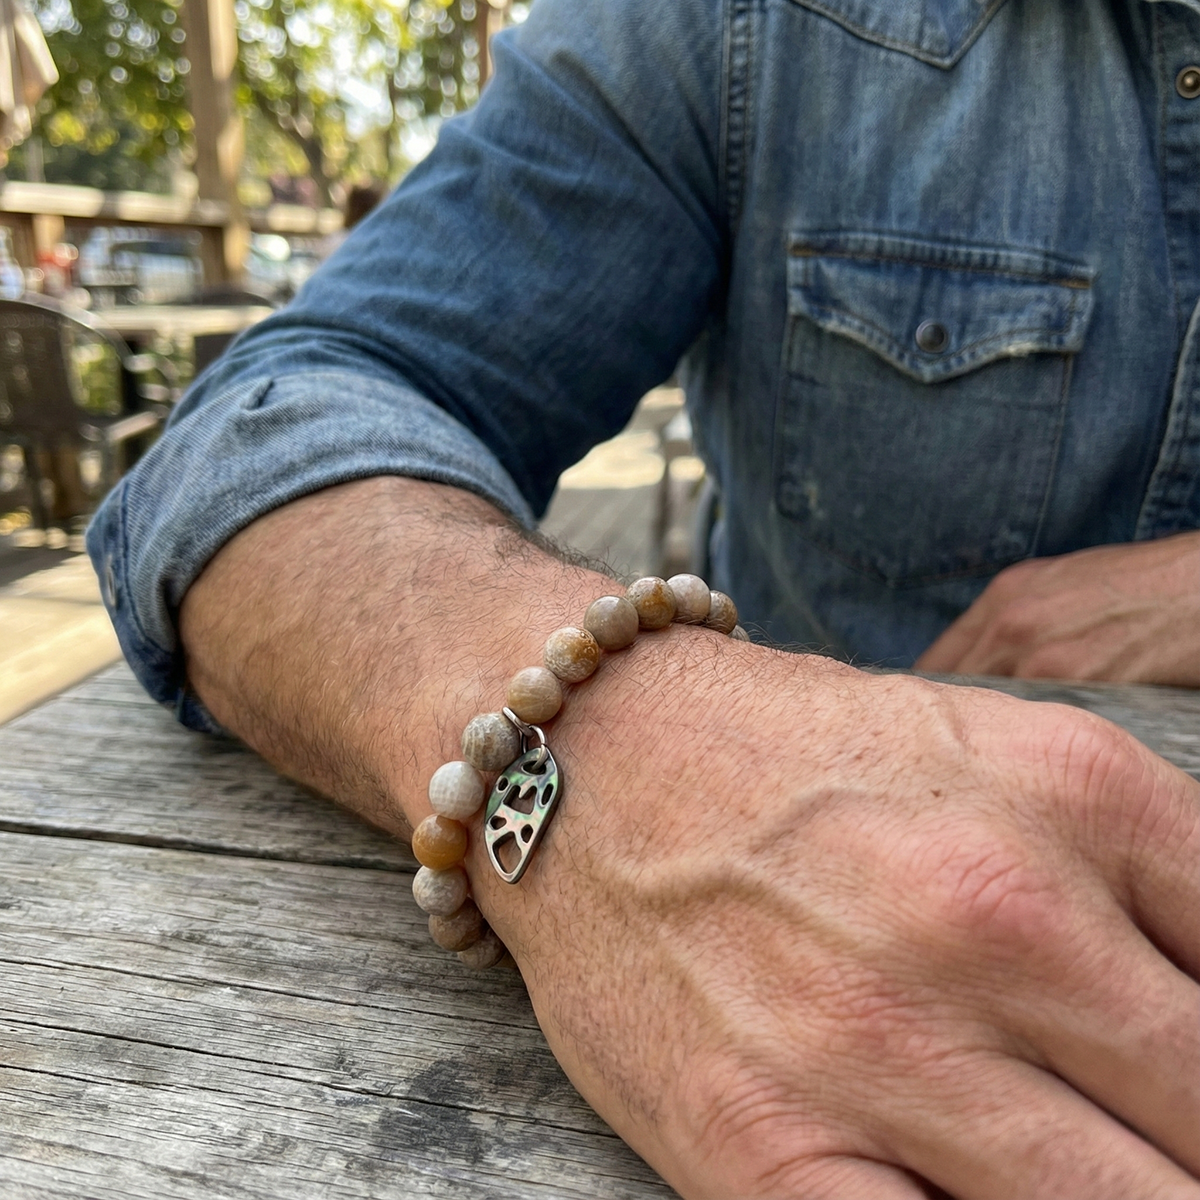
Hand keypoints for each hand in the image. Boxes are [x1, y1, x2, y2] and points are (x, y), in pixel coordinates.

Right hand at [182, 479, 1199, 1199]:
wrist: (598, 753)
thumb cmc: (806, 759)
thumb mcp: (1008, 756)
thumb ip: (1155, 879)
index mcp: (1075, 799)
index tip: (1187, 1084)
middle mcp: (992, 915)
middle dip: (1195, 1140)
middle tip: (1153, 1133)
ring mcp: (877, 1042)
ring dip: (1131, 1195)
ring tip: (1092, 1166)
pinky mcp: (762, 1147)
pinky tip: (974, 1193)